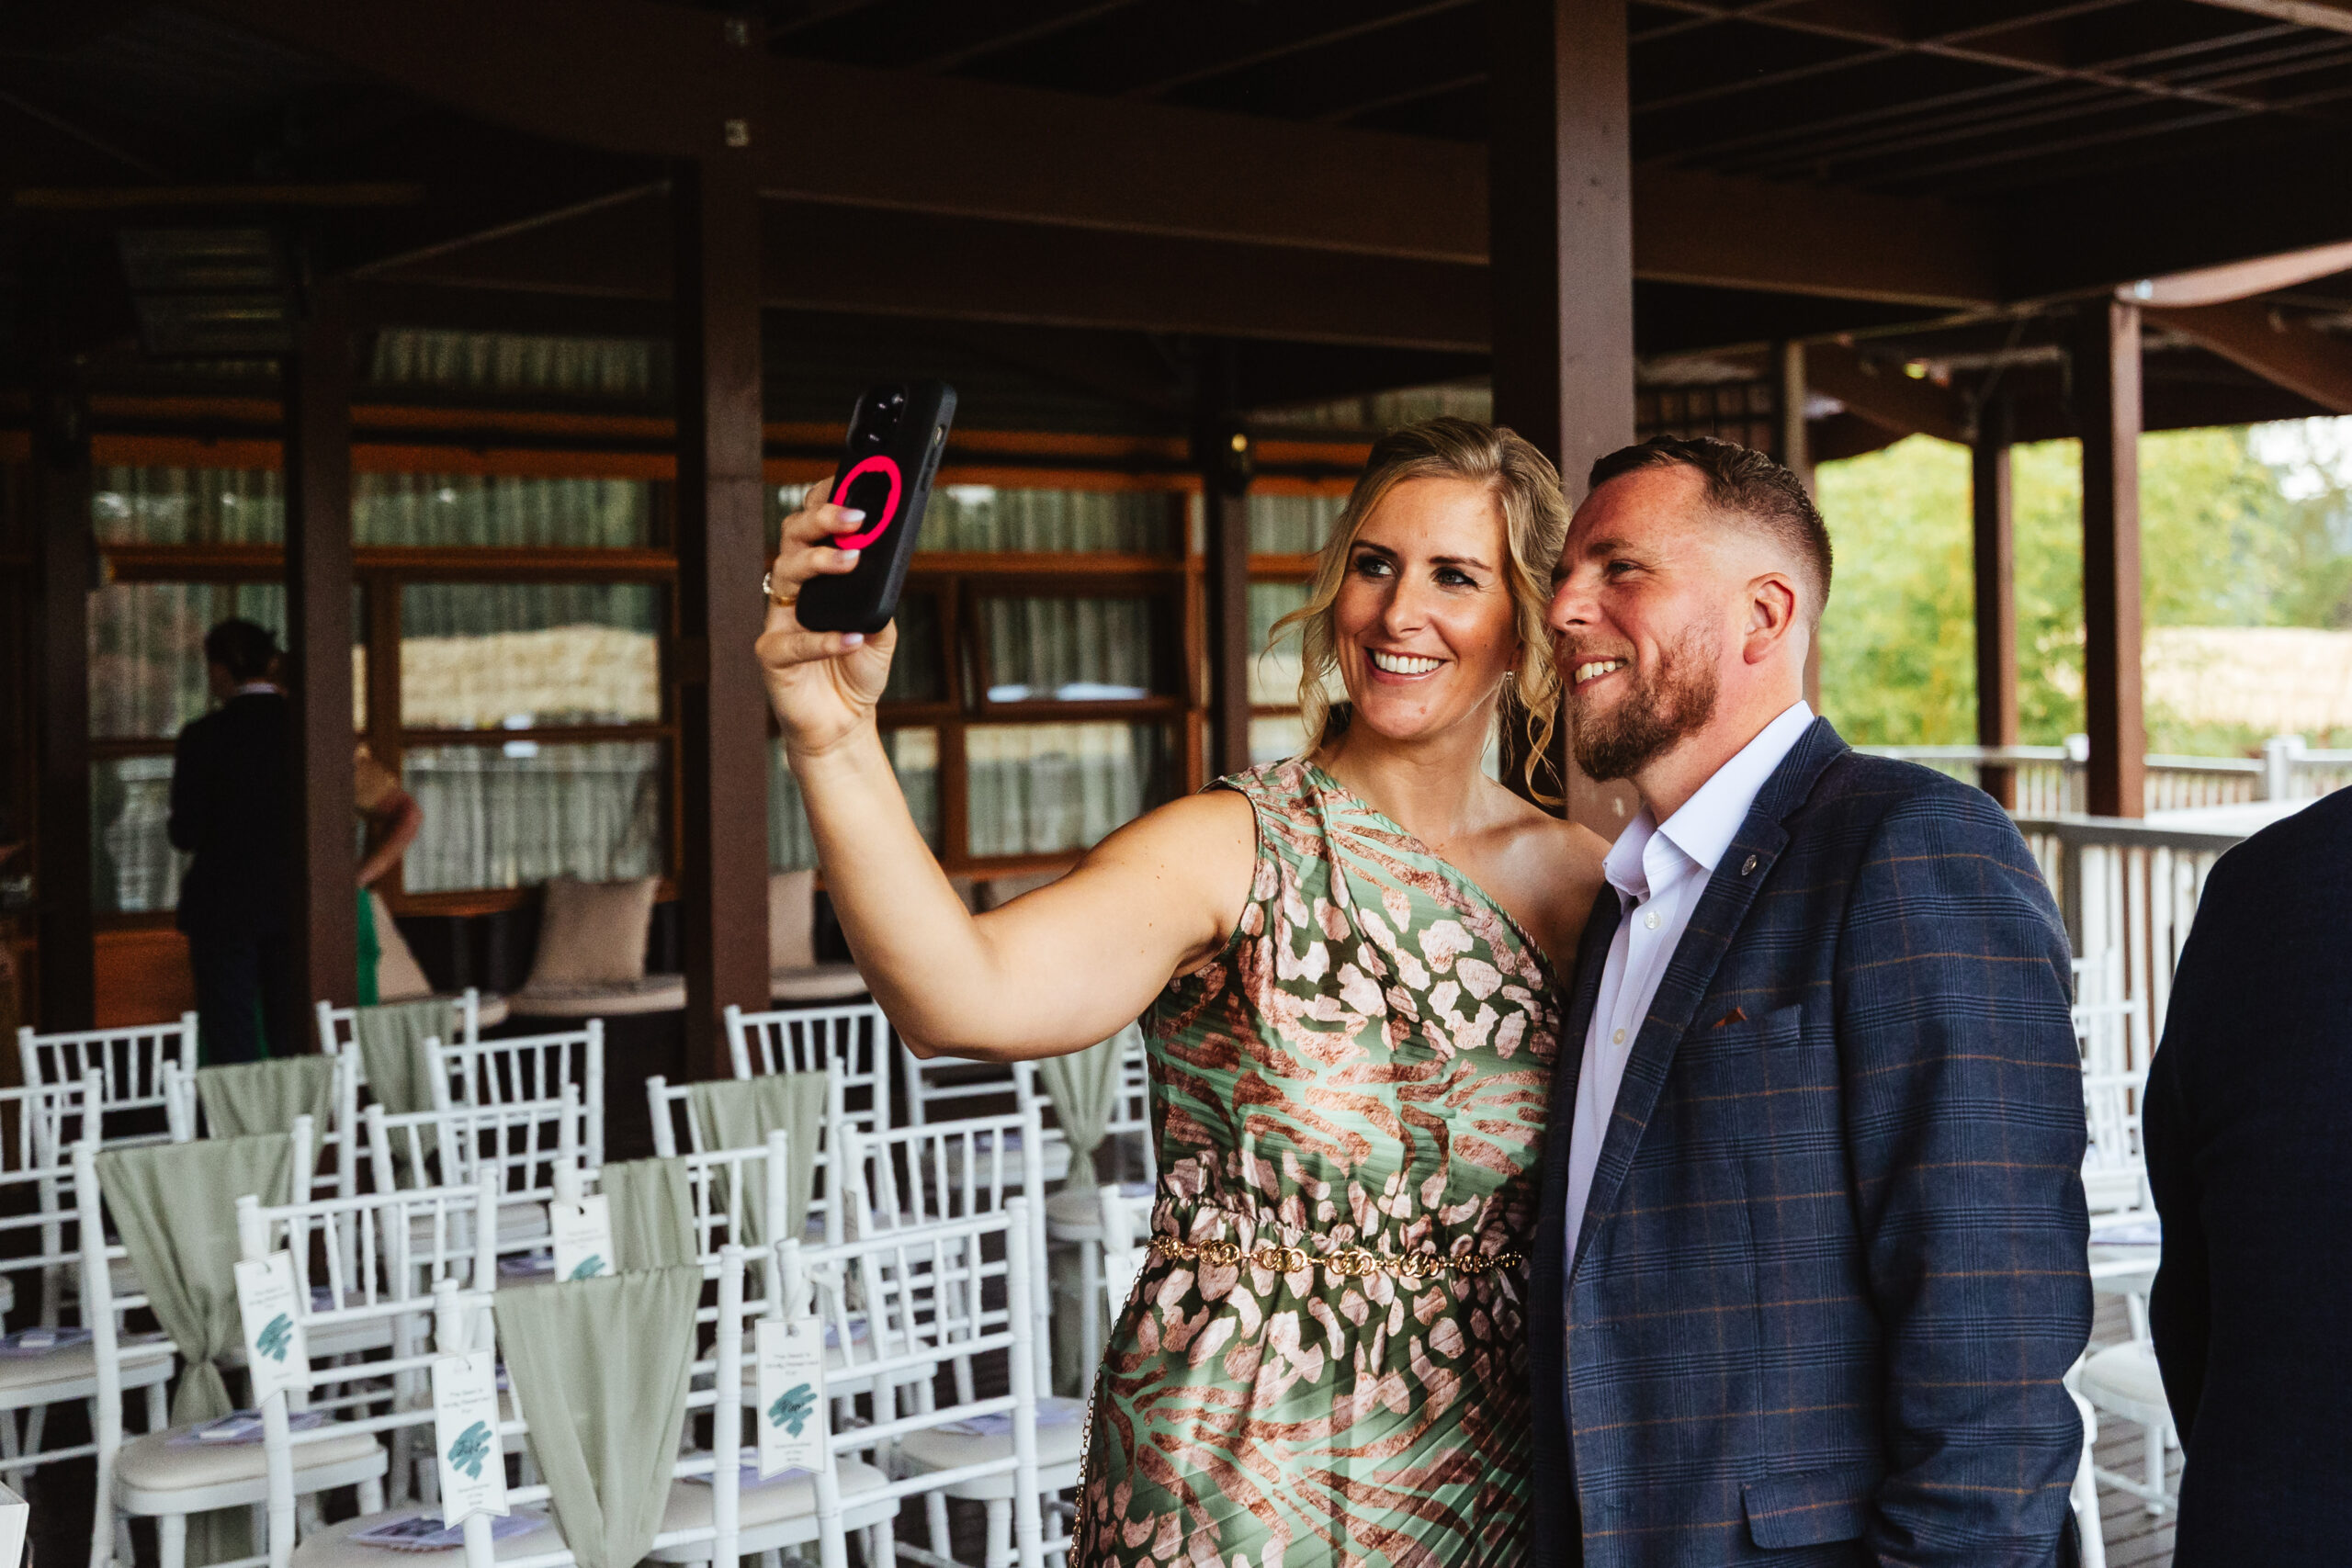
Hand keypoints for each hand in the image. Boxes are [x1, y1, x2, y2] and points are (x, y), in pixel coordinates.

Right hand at [755, 487, 899, 757]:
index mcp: (816, 578)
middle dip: (821, 519)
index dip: (824, 499)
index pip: (813, 527)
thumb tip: (886, 564)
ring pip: (785, 572)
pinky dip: (824, 639)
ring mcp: (779, 620)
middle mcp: (793, 591)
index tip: (848, 480)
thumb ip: (880, 597)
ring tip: (853, 561)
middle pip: (794, 538)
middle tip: (855, 516)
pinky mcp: (772, 656)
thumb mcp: (883, 630)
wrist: (843, 722)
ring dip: (821, 562)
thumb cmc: (857, 670)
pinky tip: (850, 637)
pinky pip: (792, 641)